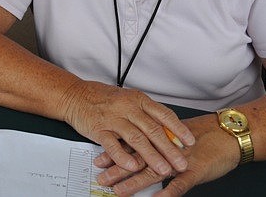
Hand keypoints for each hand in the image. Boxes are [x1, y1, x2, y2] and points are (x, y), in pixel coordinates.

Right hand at [62, 80, 194, 179]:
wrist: (75, 95)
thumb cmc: (104, 99)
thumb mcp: (129, 100)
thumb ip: (147, 114)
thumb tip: (170, 132)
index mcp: (138, 99)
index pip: (163, 114)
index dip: (178, 129)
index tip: (190, 142)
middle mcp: (127, 107)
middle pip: (153, 130)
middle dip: (169, 149)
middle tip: (181, 163)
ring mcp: (113, 118)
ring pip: (136, 138)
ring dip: (152, 156)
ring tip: (163, 170)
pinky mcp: (98, 129)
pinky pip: (112, 145)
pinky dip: (122, 157)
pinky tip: (131, 166)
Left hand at [95, 114, 240, 195]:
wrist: (228, 135)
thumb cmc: (202, 135)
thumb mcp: (175, 135)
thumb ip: (155, 140)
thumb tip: (133, 145)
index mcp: (160, 137)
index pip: (133, 145)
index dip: (115, 153)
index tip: (98, 161)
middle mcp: (166, 148)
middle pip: (137, 159)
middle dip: (118, 170)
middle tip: (102, 179)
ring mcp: (179, 160)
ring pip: (153, 172)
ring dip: (134, 183)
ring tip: (119, 191)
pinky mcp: (195, 172)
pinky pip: (179, 184)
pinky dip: (166, 192)